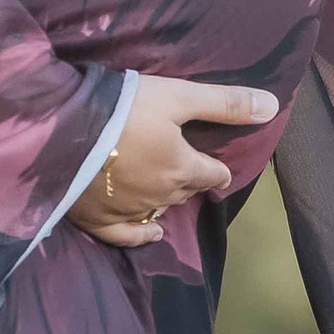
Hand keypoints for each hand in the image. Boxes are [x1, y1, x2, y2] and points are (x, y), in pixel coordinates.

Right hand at [68, 73, 277, 247]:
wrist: (61, 129)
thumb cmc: (123, 108)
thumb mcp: (177, 97)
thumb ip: (224, 103)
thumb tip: (273, 107)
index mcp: (183, 168)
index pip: (213, 174)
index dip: (217, 169)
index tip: (218, 168)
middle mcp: (162, 196)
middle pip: (185, 191)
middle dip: (189, 180)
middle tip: (185, 168)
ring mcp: (129, 211)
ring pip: (159, 209)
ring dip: (166, 199)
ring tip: (165, 188)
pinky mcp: (98, 219)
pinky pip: (127, 236)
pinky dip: (142, 235)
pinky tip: (152, 234)